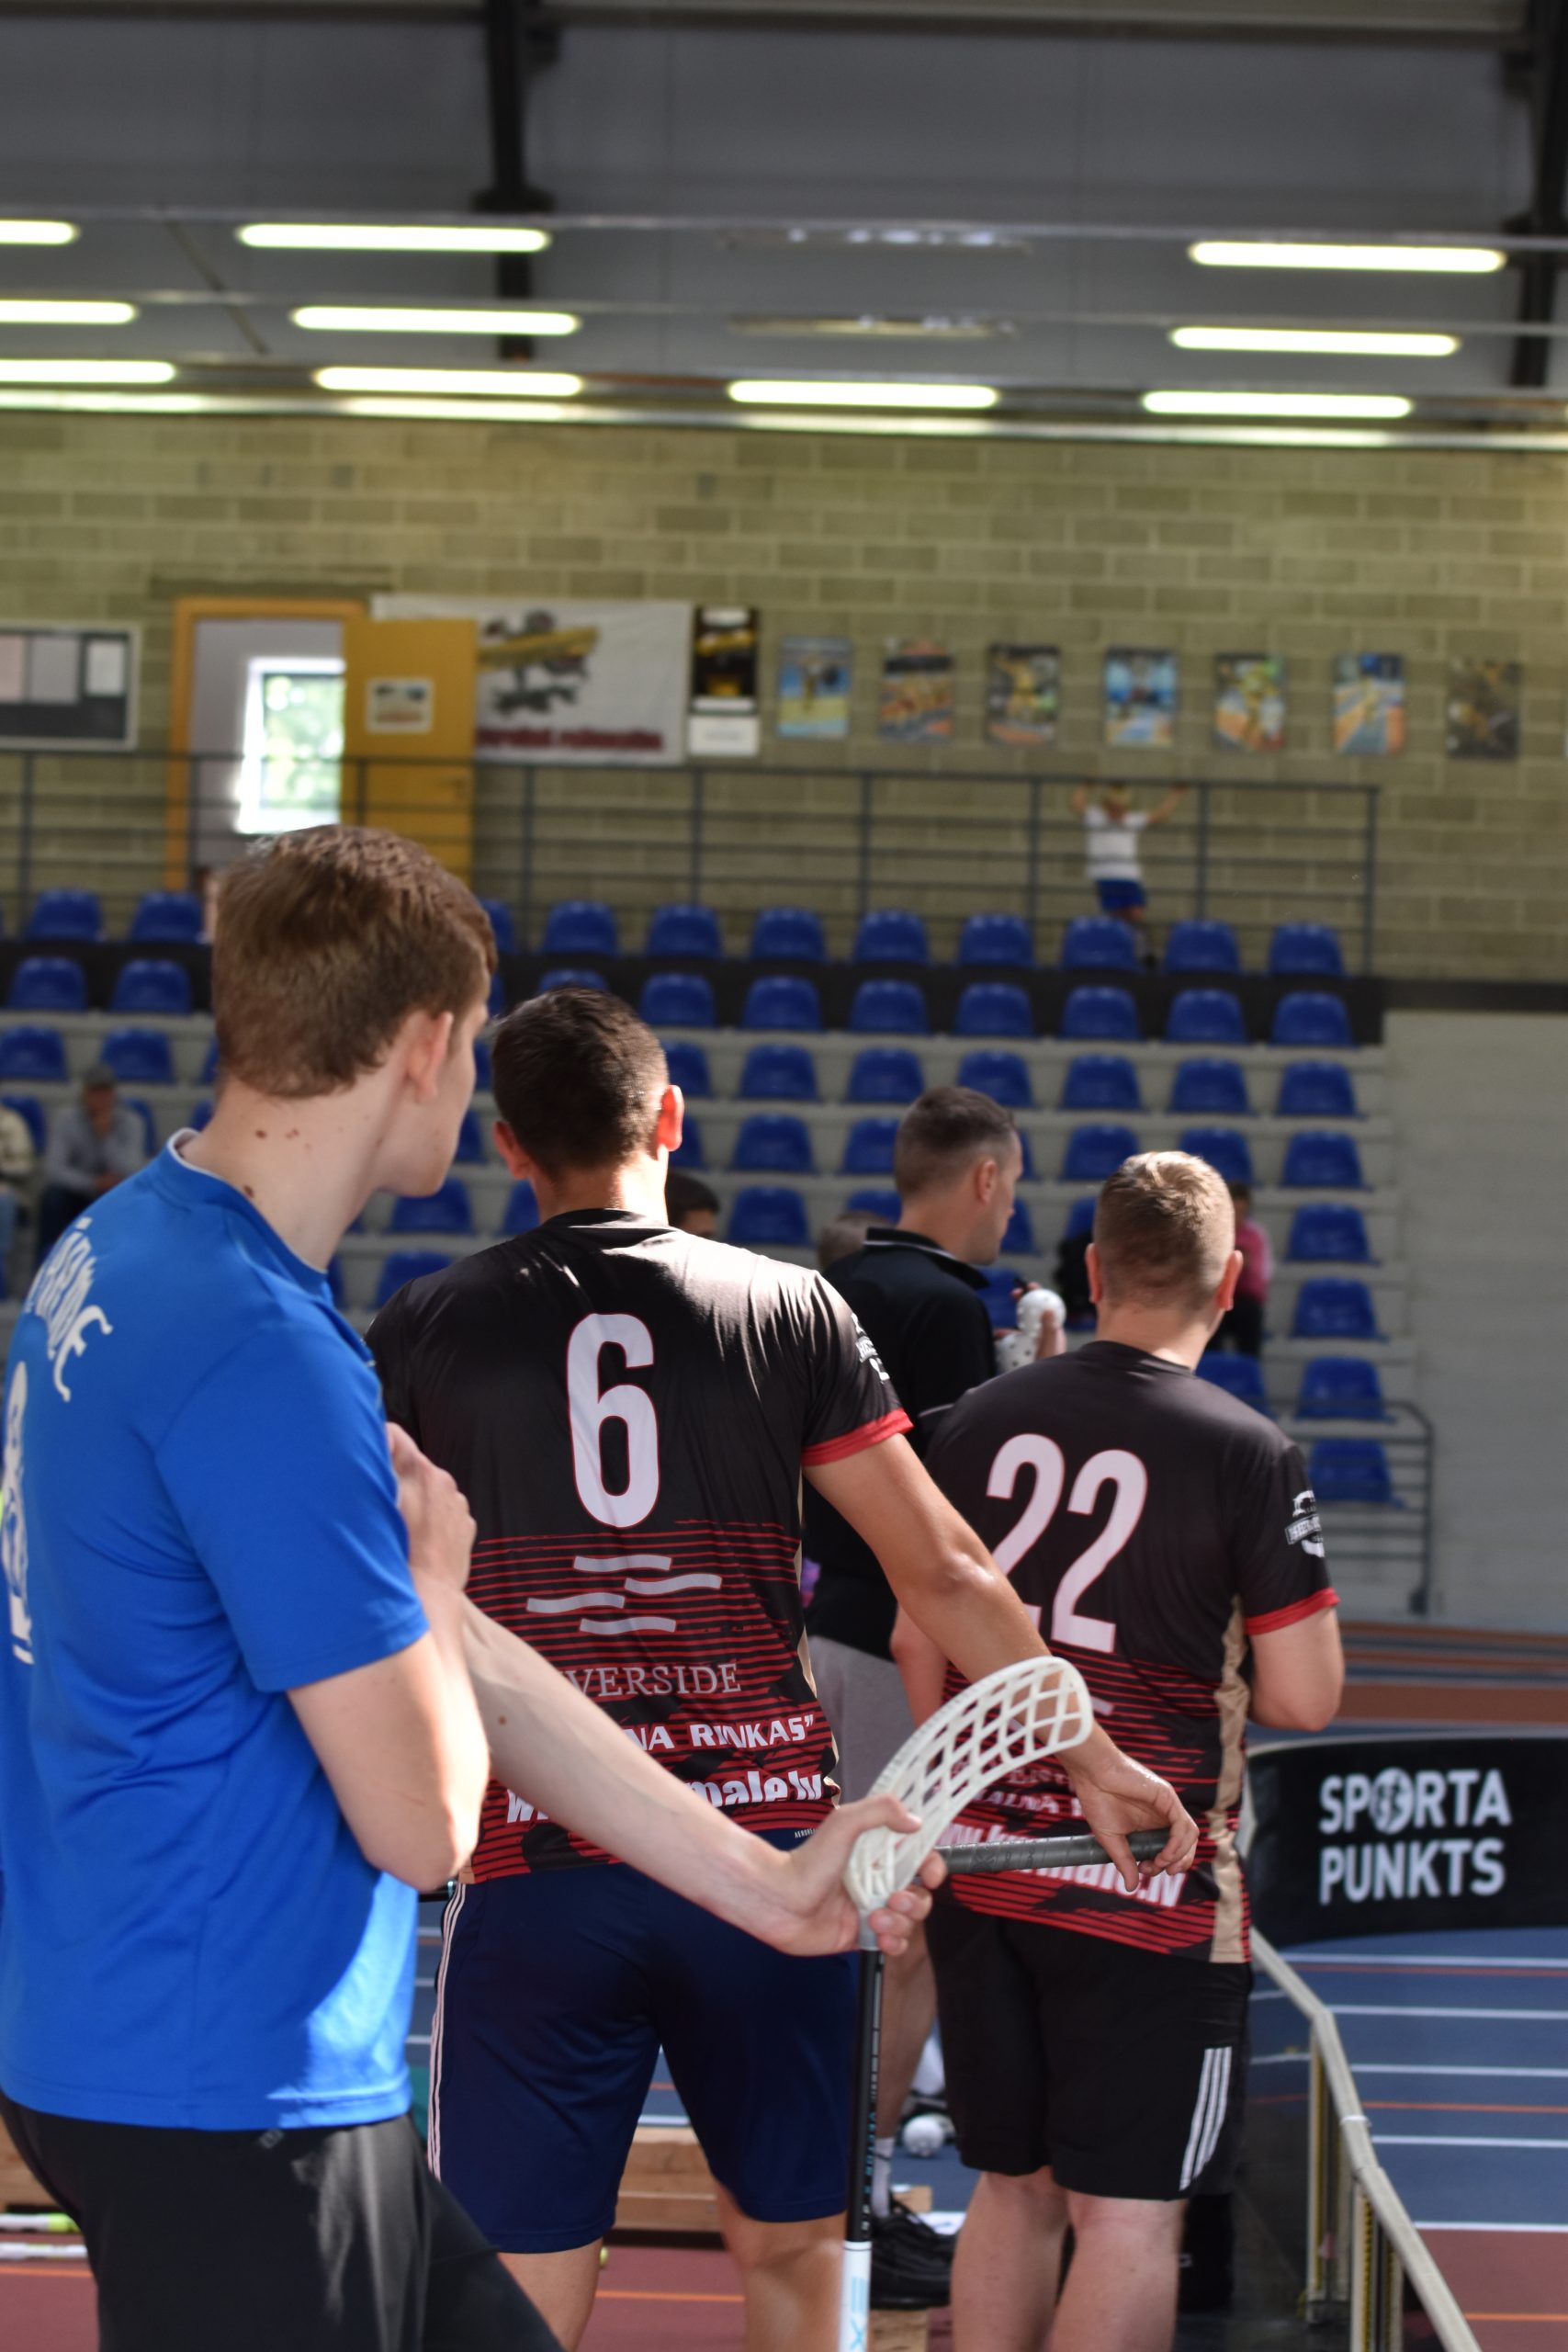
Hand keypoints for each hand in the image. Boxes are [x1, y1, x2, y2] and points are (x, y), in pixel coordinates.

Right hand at [388, 1424, 474, 1592]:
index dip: (377, 1443)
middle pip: (412, 1466)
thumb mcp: (379, 1506)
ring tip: (401, 1527)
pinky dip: (432, 1519)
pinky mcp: (466, 1524)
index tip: (365, 1457)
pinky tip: (420, 1540)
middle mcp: (444, 1481)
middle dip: (397, 1478)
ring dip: (415, 1500)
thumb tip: (378, 1438)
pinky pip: (444, 1511)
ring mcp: (459, 1503)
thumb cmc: (398, 1553)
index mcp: (421, 1471)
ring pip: (429, 1490)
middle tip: (380, 1503)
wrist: (428, 1595)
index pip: (394, 1435)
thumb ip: (379, 1468)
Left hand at [744, 1796, 946, 1958]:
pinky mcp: (863, 1934)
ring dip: (902, 1922)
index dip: (932, 1867)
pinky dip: (895, 1942)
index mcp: (877, 1854)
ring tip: (876, 1919)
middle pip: (920, 1893)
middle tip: (893, 1900)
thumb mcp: (845, 1823)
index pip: (920, 1858)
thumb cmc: (808, 1861)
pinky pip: (895, 1943)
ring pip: (910, 1921)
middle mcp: (878, 1881)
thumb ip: (881, 1811)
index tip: (932, 1875)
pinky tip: (880, 1936)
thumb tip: (915, 1822)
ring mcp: (872, 1908)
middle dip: (916, 1901)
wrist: (780, 1902)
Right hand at [1061, 1725, 1198, 1892]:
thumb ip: (1124, 1861)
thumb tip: (1131, 1887)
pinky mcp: (1168, 1797)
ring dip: (1179, 1855)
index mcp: (1150, 1825)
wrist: (1092, 1775)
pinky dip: (1178, 1843)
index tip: (1145, 1869)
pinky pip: (1184, 1825)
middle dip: (1179, 1863)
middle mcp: (1163, 1816)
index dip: (1165, 1865)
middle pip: (1186, 1844)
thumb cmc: (1097, 1800)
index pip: (1172, 1849)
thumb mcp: (1111, 1839)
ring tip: (1160, 1863)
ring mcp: (1167, 1806)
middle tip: (1160, 1870)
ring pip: (1189, 1835)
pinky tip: (1164, 1854)